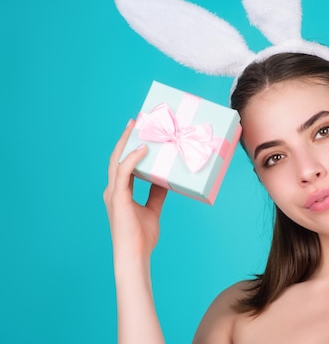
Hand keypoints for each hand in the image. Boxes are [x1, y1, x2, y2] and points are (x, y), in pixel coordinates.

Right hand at [103, 120, 167, 262]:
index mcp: (120, 193)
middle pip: (117, 157)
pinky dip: (133, 158)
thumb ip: (156, 194)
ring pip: (117, 160)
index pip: (123, 164)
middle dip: (125, 138)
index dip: (129, 147)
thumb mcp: (153, 209)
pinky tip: (144, 148)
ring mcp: (114, 193)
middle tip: (136, 121)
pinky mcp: (118, 198)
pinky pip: (124, 171)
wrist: (135, 255)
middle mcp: (114, 190)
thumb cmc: (142, 237)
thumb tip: (166, 181)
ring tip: (137, 126)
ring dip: (127, 142)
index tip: (138, 132)